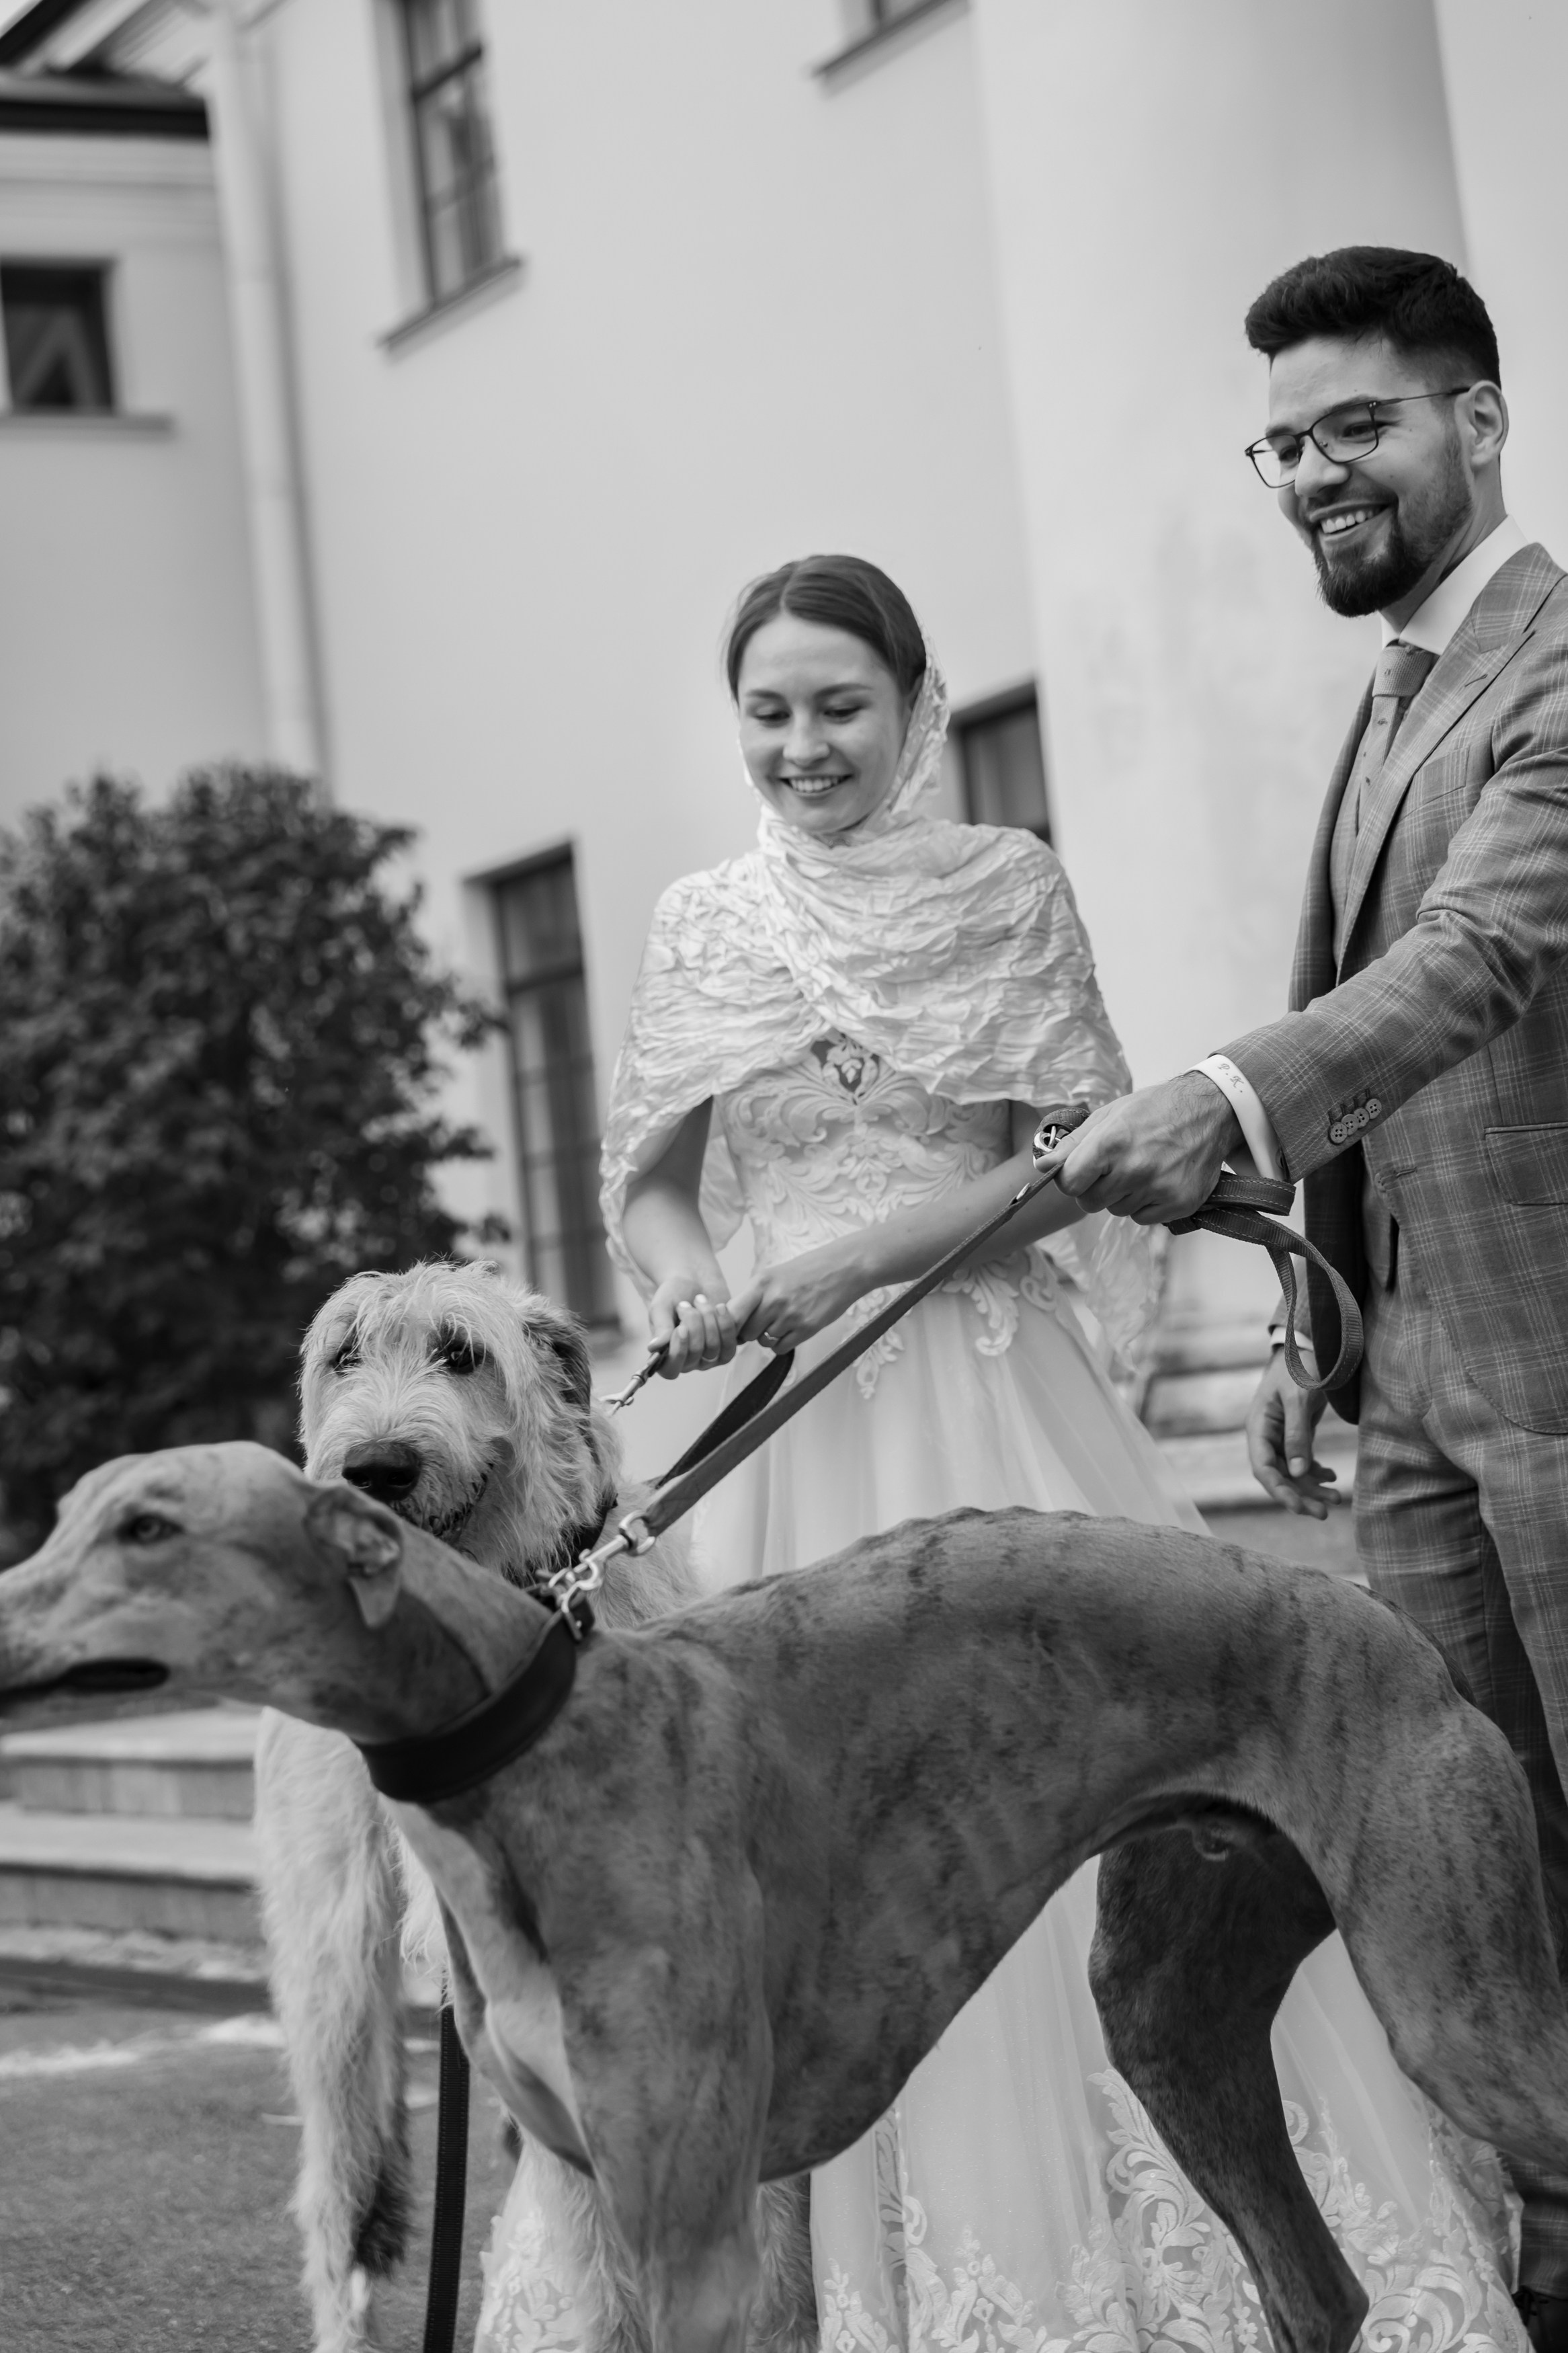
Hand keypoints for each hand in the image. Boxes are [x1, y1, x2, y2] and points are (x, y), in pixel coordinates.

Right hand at [647, 1278, 738, 1377]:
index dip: (678, 1352)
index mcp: (666, 1355)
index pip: (670, 1369)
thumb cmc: (673, 1295)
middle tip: (684, 1303)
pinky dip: (726, 1323)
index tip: (681, 1328)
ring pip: (714, 1348)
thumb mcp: (661, 1307)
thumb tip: (654, 1347)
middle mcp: (688, 1360)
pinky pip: (730, 1342)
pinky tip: (720, 1306)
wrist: (694, 1280)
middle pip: (695, 1353)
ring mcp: (709, 1356)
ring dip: (708, 1319)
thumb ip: (660, 1327)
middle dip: (693, 1323)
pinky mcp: (727, 1346)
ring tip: (700, 1299)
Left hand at [729, 1240, 868, 1355]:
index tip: (729, 1326)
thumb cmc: (806, 1271)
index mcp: (761, 1284)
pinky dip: (782, 1343)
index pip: (731, 1314)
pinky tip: (791, 1328)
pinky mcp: (806, 1329)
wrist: (842, 1269)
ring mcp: (790, 1316)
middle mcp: (773, 1300)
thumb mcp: (772, 1274)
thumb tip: (731, 1320)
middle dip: (750, 1331)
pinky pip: (780, 1348)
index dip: (726, 1325)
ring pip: (763, 1341)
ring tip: (783, 1319)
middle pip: (746, 1332)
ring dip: (768, 1336)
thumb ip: (752, 1295)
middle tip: (763, 1320)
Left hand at [1036, 1071, 1241, 1223]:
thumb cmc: (1155, 1109)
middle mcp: (1135, 1169)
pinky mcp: (1179, 1204)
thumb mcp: (1110, 1115)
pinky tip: (1158, 1179)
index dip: (1070, 1179)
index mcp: (1112, 1142)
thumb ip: (1074, 1144)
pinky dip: (1145, 1204)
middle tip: (1115, 1166)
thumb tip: (1042, 1167)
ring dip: (1122, 1195)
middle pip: (1090, 1203)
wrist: (1210, 1111)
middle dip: (1095, 1188)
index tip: (1080, 1171)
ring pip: (1117, 1211)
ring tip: (1142, 1167)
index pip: (1069, 1184)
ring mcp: (1159, 1189)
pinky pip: (1142, 1219)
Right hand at [1245, 1348, 1338, 1517]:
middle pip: (1279, 1476)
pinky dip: (1317, 1473)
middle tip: (1324, 1513)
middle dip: (1300, 1496)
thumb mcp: (1299, 1398)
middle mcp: (1267, 1436)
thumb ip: (1297, 1434)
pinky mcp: (1296, 1433)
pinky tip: (1332, 1477)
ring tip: (1337, 1499)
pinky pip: (1303, 1461)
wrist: (1309, 1344)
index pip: (1263, 1468)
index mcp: (1259, 1427)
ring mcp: (1281, 1436)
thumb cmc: (1299, 1366)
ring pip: (1293, 1472)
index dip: (1279, 1491)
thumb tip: (1299, 1472)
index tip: (1299, 1508)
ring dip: (1312, 1488)